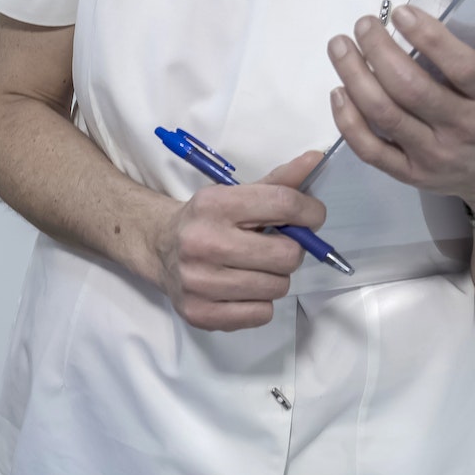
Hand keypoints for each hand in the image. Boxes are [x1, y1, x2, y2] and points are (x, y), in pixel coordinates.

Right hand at [149, 151, 324, 331]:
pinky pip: (261, 314)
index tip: (311, 217)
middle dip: (290, 251)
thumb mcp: (235, 194)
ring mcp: (198, 282)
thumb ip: (277, 182)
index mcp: (213, 205)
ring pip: (277, 287)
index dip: (310, 212)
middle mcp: (202, 242)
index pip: (283, 204)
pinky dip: (261, 303)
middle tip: (275, 248)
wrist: (158, 247)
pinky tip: (243, 289)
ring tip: (256, 269)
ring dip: (275, 278)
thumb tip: (315, 159)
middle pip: (287, 254)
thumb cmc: (206, 220)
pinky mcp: (199, 312)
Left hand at [328, 3, 474, 227]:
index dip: (428, 39)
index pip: (461, 68)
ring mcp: (433, 154)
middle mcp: (463, 128)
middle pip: (411, 89)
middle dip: (379, 52)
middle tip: (363, 23)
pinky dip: (348, 122)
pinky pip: (371, 150)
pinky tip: (338, 91)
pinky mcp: (410, 174)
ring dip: (355, 78)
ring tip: (340, 46)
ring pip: (384, 116)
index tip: (401, 12)